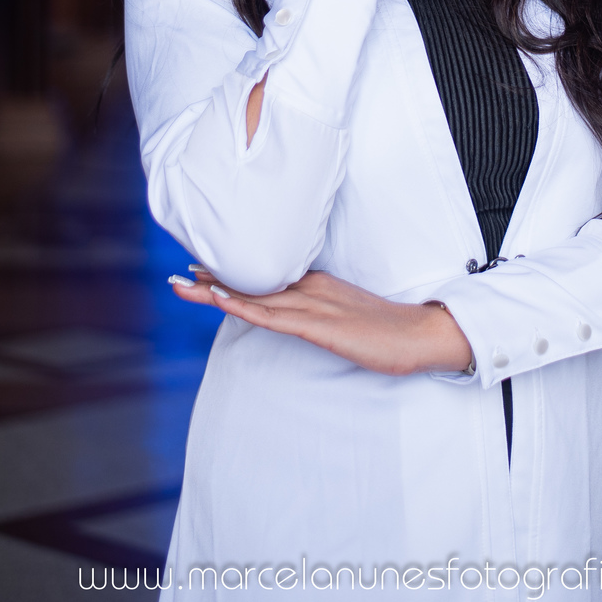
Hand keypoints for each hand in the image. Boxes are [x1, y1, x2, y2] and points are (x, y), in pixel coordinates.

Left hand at [167, 268, 473, 376]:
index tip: (204, 266)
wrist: (421, 334)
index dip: (234, 272)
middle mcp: (310, 289)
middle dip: (215, 276)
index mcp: (318, 286)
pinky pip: (272, 315)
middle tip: (180, 269)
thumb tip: (304, 314)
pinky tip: (220, 298)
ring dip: (216, 288)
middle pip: (254, 280)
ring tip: (184, 281)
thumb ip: (326, 312)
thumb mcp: (349, 318)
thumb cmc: (390, 330)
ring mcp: (313, 305)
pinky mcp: (318, 326)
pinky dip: (242, 305)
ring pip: (255, 294)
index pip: (267, 276)